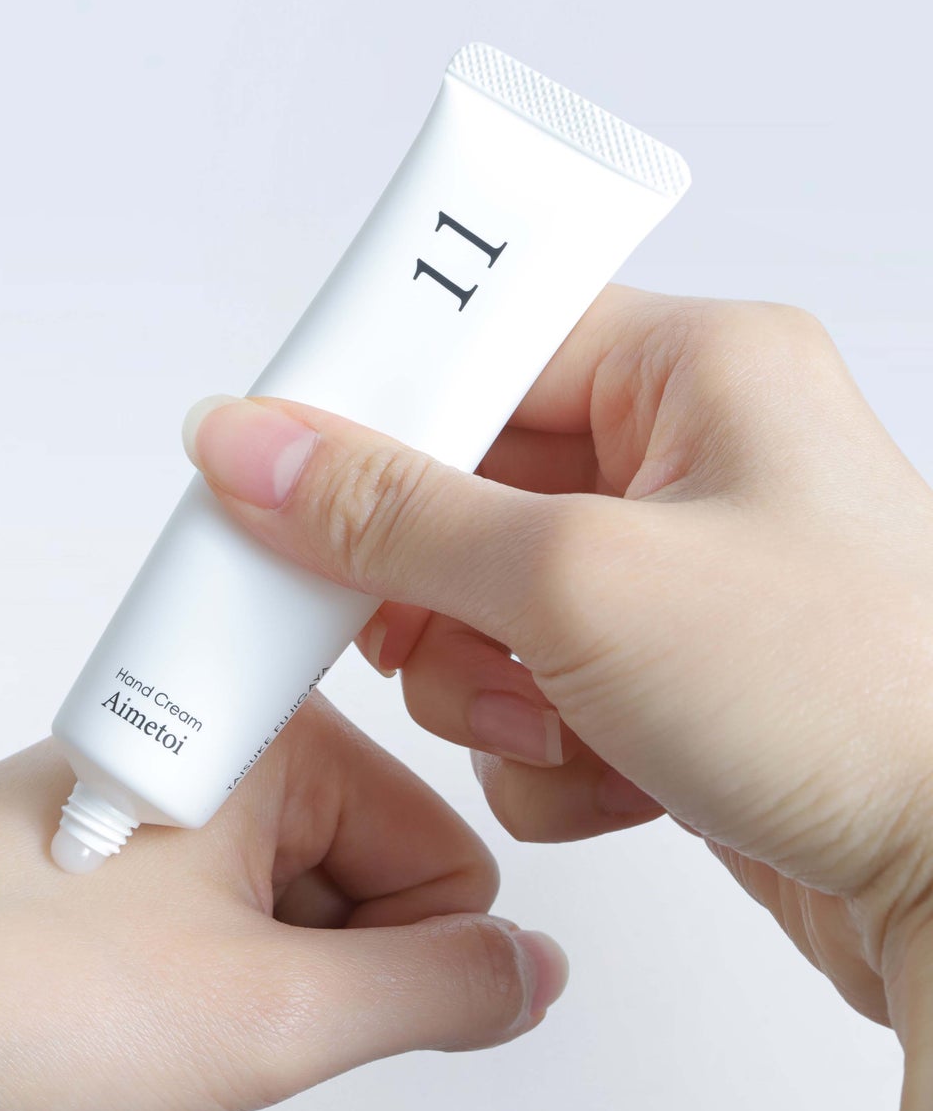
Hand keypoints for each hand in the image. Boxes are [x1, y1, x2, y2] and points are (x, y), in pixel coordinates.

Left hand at [0, 693, 566, 1110]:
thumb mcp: (267, 1014)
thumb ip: (438, 992)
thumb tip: (530, 972)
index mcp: (283, 739)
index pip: (450, 858)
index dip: (415, 953)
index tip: (331, 1003)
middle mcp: (231, 751)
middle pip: (372, 894)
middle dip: (315, 985)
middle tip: (217, 1010)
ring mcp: (176, 807)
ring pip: (298, 926)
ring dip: (252, 1001)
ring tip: (155, 1015)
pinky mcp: (131, 858)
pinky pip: (228, 939)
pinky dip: (200, 999)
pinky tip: (126, 1017)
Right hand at [181, 285, 932, 1110]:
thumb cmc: (854, 703)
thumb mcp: (581, 581)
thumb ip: (393, 515)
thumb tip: (257, 448)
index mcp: (698, 371)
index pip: (484, 340)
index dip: (377, 402)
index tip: (287, 458)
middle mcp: (686, 460)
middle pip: (465, 483)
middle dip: (433, 583)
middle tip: (422, 627)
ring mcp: (671, 573)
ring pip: (481, 598)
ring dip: (485, 679)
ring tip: (552, 722)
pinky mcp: (659, 670)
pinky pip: (528, 681)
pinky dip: (538, 740)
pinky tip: (608, 771)